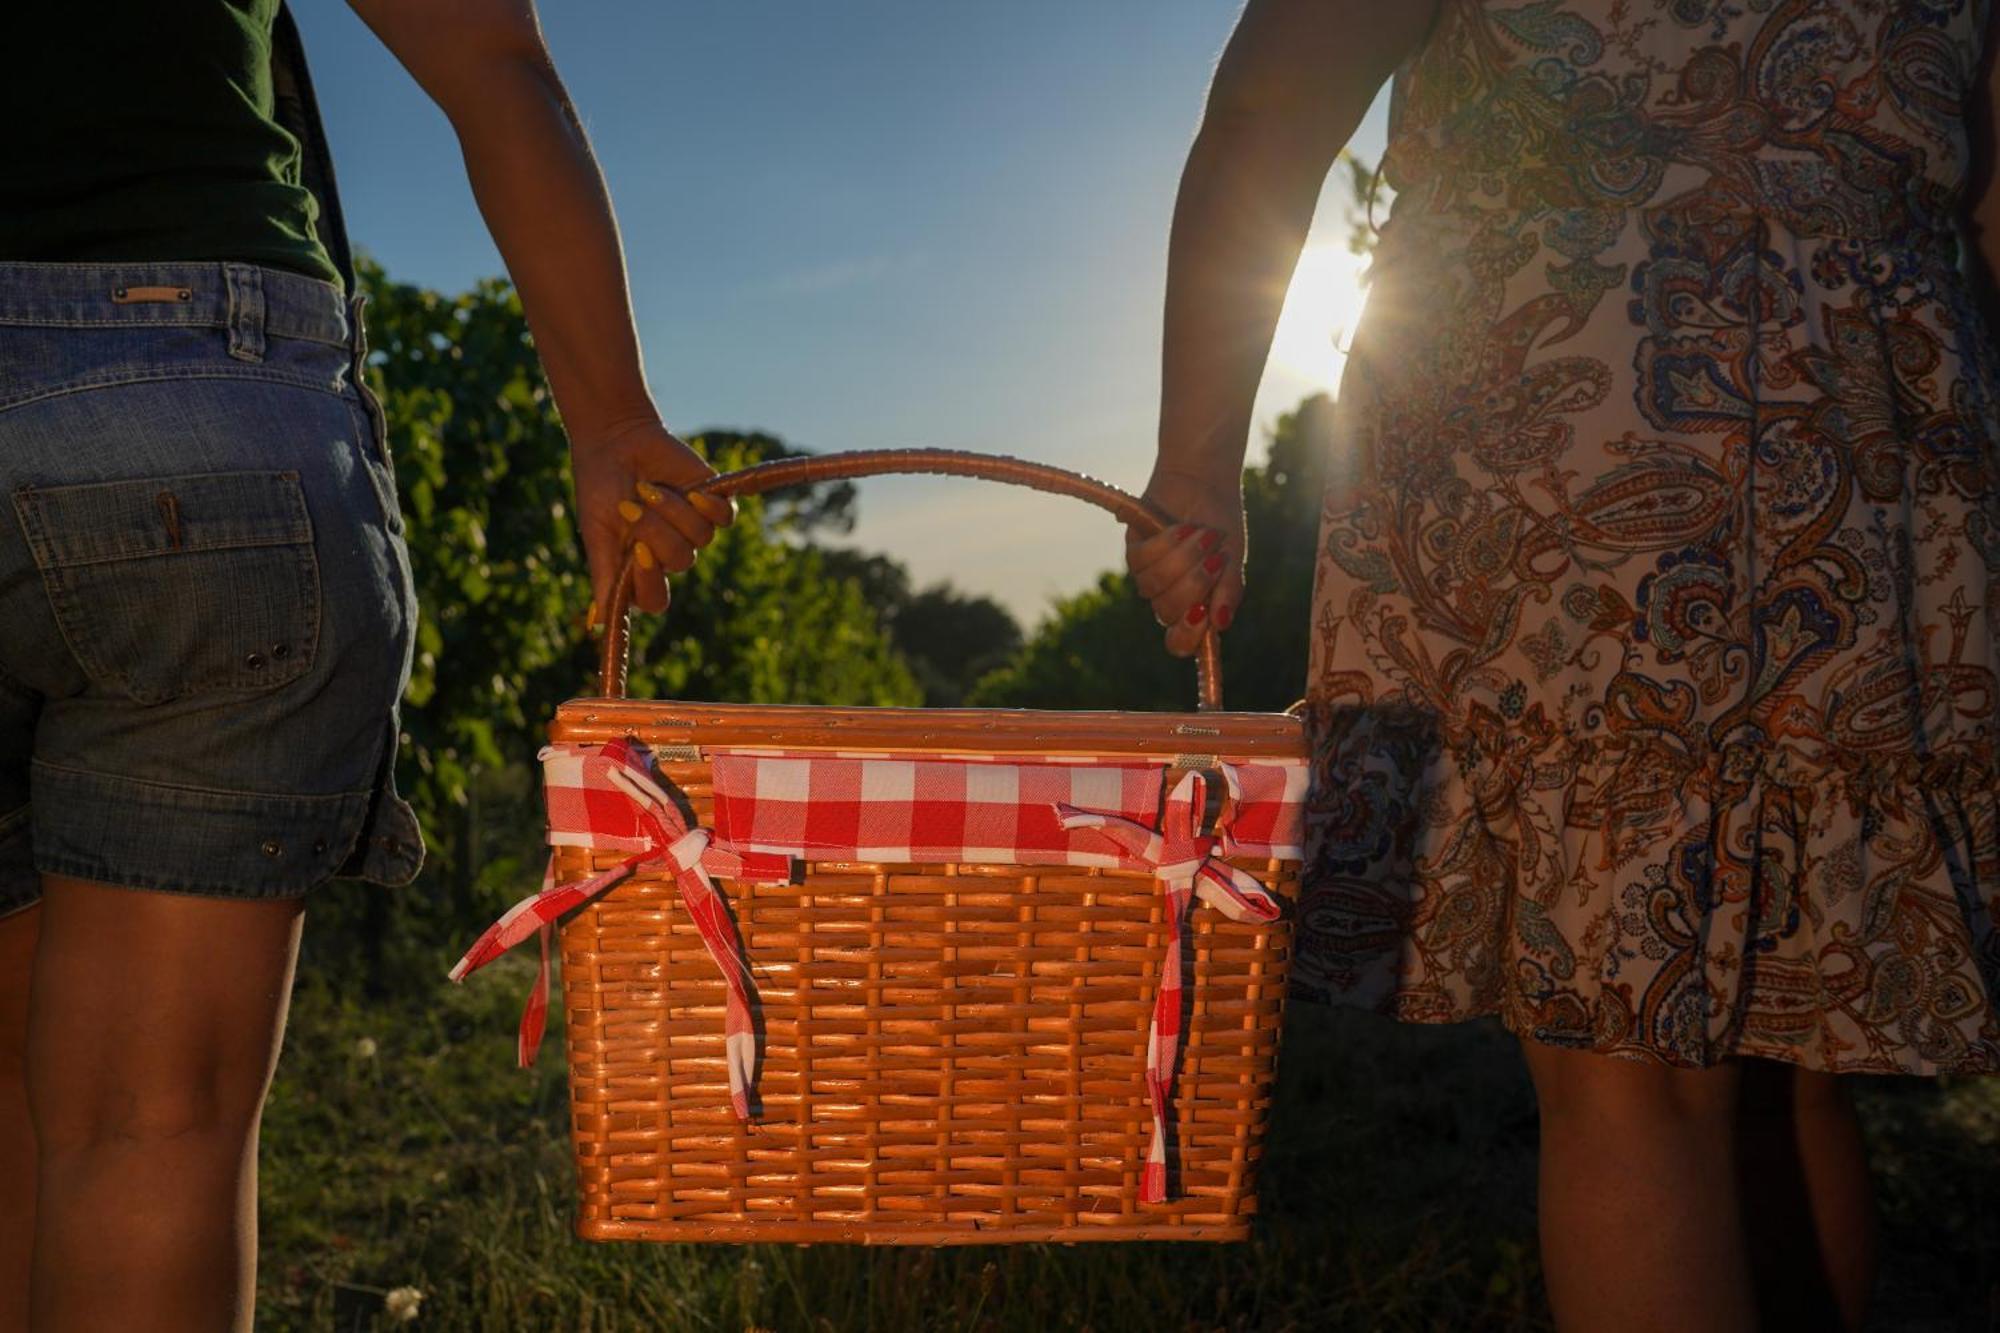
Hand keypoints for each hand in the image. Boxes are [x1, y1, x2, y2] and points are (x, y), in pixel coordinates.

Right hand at [569, 417, 735, 620]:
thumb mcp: (597, 532)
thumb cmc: (600, 488)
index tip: (636, 551)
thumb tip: (599, 626)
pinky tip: (695, 492)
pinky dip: (711, 506)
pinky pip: (725, 518)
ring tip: (650, 487)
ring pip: (701, 538)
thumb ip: (603, 575)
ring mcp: (692, 528)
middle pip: (681, 562)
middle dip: (657, 532)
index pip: (654, 599)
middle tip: (633, 504)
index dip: (650, 580)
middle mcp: (669, 552)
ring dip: (674, 511)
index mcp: (639, 568)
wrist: (615, 440)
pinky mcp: (712, 502)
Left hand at [1125, 463, 1245, 657]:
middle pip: (1168, 613)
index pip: (1181, 641)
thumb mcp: (1234, 558)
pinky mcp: (1134, 551)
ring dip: (1183, 559)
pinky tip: (1184, 527)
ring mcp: (1149, 575)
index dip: (1187, 637)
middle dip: (1193, 585)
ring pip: (1153, 587)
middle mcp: (1169, 595)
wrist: (1205, 481)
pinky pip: (1141, 561)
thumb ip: (1229, 590)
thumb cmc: (1222, 522)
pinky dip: (1167, 543)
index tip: (1200, 616)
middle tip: (1216, 558)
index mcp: (1195, 606)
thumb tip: (1221, 624)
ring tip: (1204, 534)